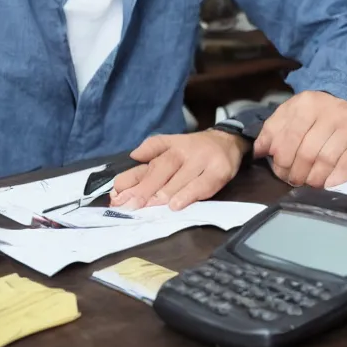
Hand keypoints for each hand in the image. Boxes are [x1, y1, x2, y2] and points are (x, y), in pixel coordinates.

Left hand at [110, 130, 247, 210]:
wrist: (230, 140)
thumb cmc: (197, 148)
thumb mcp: (173, 144)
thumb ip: (152, 150)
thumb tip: (133, 156)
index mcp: (171, 146)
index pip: (148, 162)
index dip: (131, 177)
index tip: (116, 193)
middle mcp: (185, 151)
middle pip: (161, 170)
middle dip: (143, 189)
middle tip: (129, 205)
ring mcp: (203, 161)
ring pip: (180, 179)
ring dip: (162, 195)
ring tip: (147, 206)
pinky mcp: (220, 171)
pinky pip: (203, 185)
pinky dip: (189, 195)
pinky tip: (176, 205)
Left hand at [256, 91, 346, 188]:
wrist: (344, 107)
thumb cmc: (311, 118)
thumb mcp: (287, 117)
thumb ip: (270, 132)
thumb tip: (258, 151)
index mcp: (308, 103)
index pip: (290, 136)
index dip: (282, 159)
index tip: (281, 170)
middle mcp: (334, 111)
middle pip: (309, 152)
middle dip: (297, 173)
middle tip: (294, 181)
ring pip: (328, 160)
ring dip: (315, 179)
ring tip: (309, 183)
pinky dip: (336, 179)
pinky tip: (328, 183)